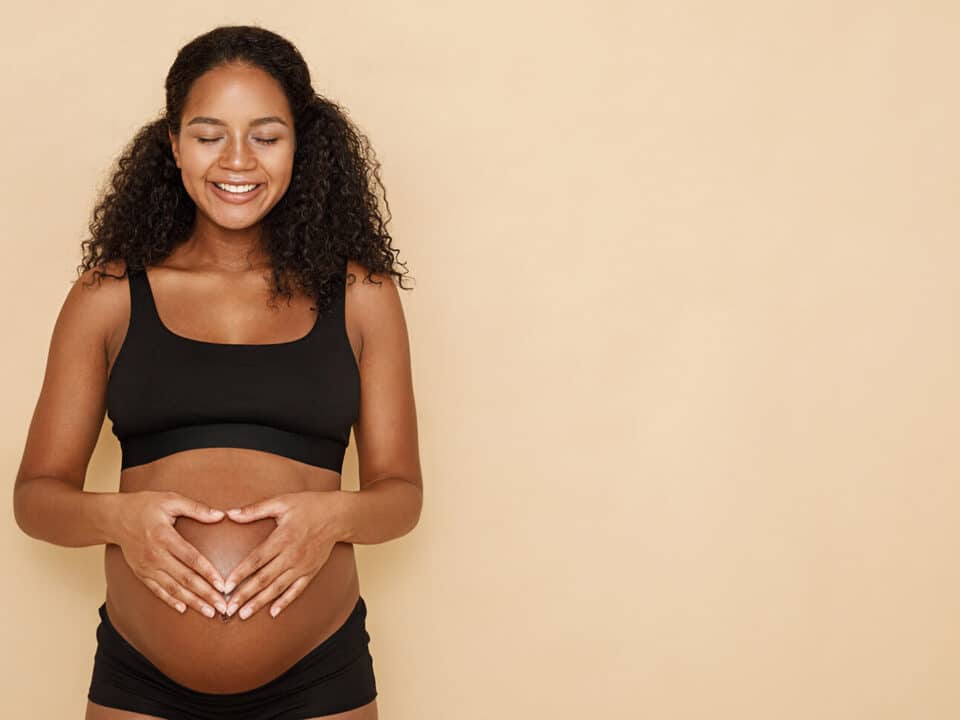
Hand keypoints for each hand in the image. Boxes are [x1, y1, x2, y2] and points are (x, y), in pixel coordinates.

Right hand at [115, 490, 227, 617]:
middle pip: (184, 578)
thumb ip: (196, 508)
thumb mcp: (170, 499)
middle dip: (205, 594)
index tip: (222, 584)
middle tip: (223, 606)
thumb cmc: (144, 505)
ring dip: (192, 602)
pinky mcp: (141, 573)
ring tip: (209, 612)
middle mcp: (156, 556)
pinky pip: (157, 590)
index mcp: (165, 537)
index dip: (208, 573)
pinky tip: (183, 609)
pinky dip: (170, 601)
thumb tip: (220, 515)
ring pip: (172, 589)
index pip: (191, 559)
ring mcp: (147, 567)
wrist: (114, 518)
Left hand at [221, 491, 341, 619]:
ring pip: (278, 588)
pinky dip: (285, 602)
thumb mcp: (282, 502)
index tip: (226, 586)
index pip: (256, 560)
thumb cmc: (309, 506)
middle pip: (264, 579)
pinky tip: (273, 612)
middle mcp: (291, 555)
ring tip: (244, 614)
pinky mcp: (311, 571)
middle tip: (229, 609)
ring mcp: (302, 566)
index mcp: (282, 538)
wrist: (338, 515)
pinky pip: (296, 590)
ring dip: (260, 602)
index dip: (240, 574)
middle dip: (245, 595)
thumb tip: (231, 514)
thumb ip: (255, 509)